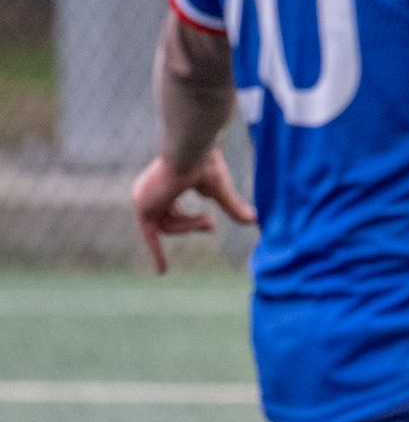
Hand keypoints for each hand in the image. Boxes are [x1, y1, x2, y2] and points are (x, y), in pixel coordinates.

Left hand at [129, 149, 255, 274]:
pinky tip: (162, 271)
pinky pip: (153, 234)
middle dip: (192, 225)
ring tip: (210, 221)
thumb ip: (232, 207)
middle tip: (212, 225)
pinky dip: (158, 252)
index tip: (177, 244)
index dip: (180, 223)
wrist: (191, 150)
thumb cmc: (205, 163)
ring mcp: (144, 197)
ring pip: (167, 226)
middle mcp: (150, 191)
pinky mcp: (142, 206)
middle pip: (170, 220)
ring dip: (190, 226)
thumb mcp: (220, 190)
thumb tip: (253, 220)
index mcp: (166, 183)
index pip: (170, 209)